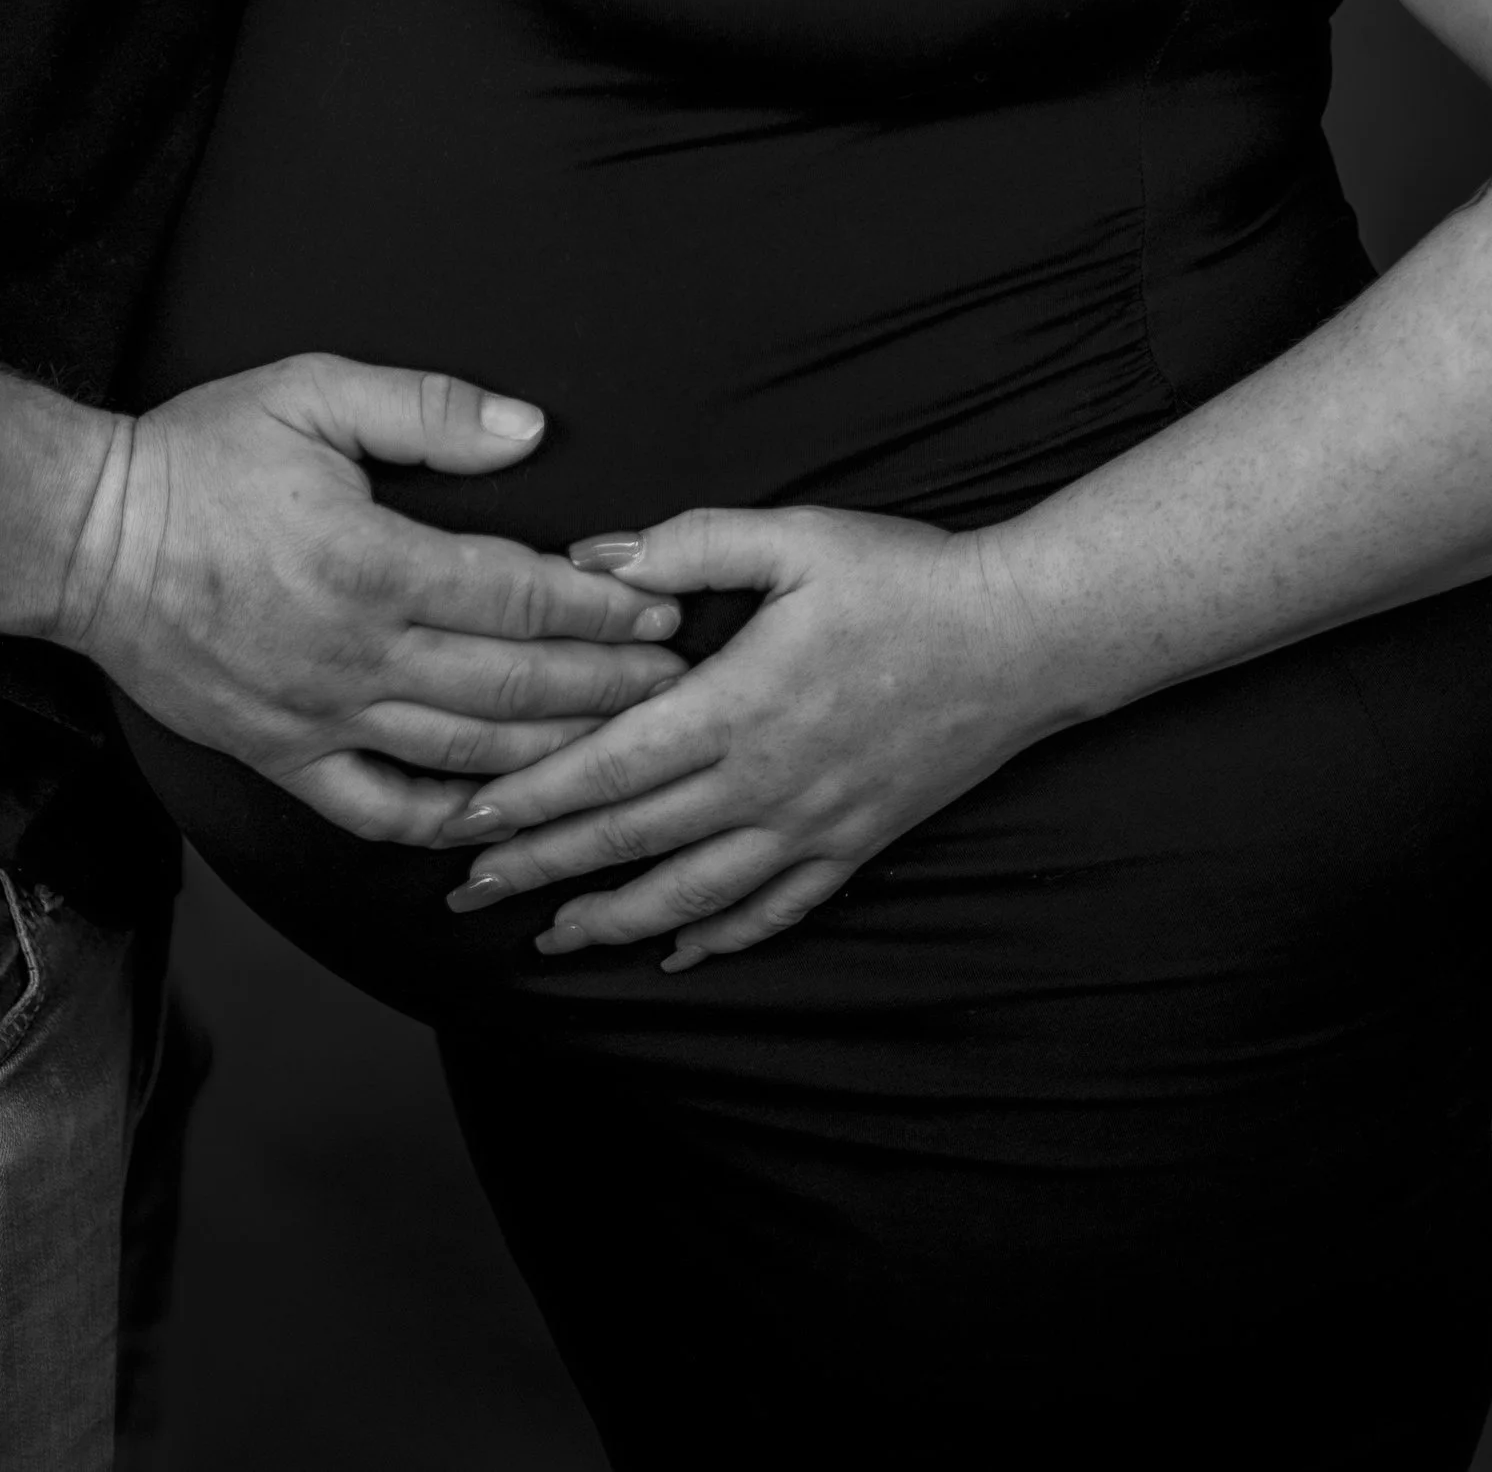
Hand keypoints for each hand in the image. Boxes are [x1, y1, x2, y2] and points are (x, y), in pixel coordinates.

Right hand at [63, 354, 685, 845]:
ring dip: (554, 755)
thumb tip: (528, 432)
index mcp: (372, 561)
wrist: (84, 537)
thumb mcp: (311, 392)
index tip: (660, 607)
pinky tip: (499, 818)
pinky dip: (446, 822)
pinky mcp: (283, 756)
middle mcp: (356, 654)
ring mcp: (320, 717)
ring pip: (464, 756)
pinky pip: (379, 808)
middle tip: (677, 683)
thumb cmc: (201, 454)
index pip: (519, 592)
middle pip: (513, 685)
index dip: (601, 605)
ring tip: (623, 748)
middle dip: (607, 686)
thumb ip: (426, 409)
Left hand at [433, 504, 1065, 964]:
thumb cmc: (904, 574)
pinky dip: (719, 937)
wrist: (1025, 636)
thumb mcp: (793, 537)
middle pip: (633, 841)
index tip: (466, 821)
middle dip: (543, 870)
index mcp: (737, 704)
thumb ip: (686, 546)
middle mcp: (766, 781)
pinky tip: (676, 953)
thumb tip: (590, 559)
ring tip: (550, 938)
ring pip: (694, 894)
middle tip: (467, 894)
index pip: (609, 765)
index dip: (531, 797)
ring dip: (614, 920)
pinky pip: (775, 909)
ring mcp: (812, 824)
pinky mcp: (855, 842)